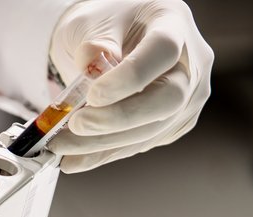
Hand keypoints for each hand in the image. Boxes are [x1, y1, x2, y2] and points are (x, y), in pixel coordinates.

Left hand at [48, 0, 213, 172]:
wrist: (114, 41)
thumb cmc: (108, 25)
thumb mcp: (93, 22)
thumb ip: (93, 43)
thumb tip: (91, 69)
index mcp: (173, 24)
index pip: (163, 51)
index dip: (129, 77)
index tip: (92, 94)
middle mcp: (191, 63)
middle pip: (167, 98)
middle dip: (117, 119)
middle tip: (76, 125)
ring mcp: (187, 97)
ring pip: (151, 130)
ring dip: (102, 144)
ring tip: (61, 145)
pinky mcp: (171, 124)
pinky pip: (138, 144)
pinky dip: (103, 154)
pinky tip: (75, 159)